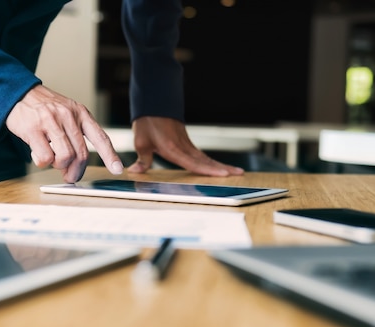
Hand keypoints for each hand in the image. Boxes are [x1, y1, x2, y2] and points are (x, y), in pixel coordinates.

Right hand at [6, 85, 123, 182]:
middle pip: (81, 154)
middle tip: (69, 177)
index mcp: (80, 113)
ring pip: (64, 157)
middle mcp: (68, 116)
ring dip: (57, 165)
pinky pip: (45, 158)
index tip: (118, 170)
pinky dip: (41, 162)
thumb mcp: (66, 113)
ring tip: (50, 158)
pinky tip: (37, 152)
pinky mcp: (33, 129)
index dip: (110, 156)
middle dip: (76, 172)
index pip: (100, 137)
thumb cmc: (43, 109)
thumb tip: (76, 165)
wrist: (17, 93)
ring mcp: (51, 121)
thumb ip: (75, 134)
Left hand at [128, 116, 244, 176]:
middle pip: (206, 160)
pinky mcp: (186, 142)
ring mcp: (187, 144)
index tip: (223, 174)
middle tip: (240, 173)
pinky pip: (201, 154)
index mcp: (173, 148)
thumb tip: (134, 172)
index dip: (208, 170)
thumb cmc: (147, 122)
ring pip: (206, 157)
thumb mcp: (141, 141)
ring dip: (221, 165)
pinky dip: (211, 162)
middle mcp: (183, 147)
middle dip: (223, 168)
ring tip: (237, 171)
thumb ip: (142, 159)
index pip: (193, 162)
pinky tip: (218, 167)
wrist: (153, 103)